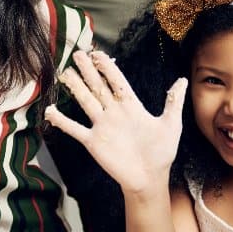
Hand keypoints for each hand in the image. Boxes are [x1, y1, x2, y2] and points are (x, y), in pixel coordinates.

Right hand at [45, 51, 187, 194]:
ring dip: (75, 88)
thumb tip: (183, 80)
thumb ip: (173, 102)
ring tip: (64, 73)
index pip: (117, 81)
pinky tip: (49, 111)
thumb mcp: (171, 125)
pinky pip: (75, 129)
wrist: (150, 178)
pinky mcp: (93, 142)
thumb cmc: (162, 152)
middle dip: (88, 70)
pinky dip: (62, 121)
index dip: (107, 67)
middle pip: (98, 86)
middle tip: (77, 54)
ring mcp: (101, 126)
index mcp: (131, 105)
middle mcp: (114, 112)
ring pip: (85, 102)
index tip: (98, 54)